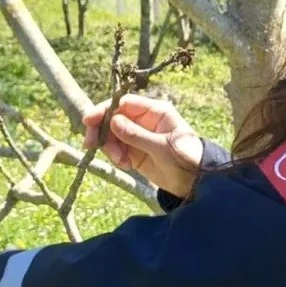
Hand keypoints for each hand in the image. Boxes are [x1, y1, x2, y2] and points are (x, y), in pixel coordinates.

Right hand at [82, 94, 202, 198]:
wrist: (195, 182)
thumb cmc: (186, 159)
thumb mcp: (161, 147)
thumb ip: (136, 135)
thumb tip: (112, 120)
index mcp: (155, 112)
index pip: (124, 103)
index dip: (105, 110)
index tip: (89, 121)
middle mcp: (144, 121)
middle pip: (113, 118)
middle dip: (101, 131)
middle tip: (89, 144)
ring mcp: (138, 136)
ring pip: (112, 135)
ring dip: (110, 148)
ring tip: (122, 162)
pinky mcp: (135, 152)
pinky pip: (116, 150)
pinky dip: (116, 157)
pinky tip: (127, 166)